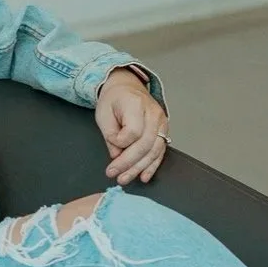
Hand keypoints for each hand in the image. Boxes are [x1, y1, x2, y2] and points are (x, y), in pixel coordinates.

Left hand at [95, 66, 168, 183]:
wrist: (126, 88)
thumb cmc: (114, 100)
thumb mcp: (103, 114)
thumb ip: (110, 135)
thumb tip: (117, 155)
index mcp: (136, 104)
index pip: (133, 131)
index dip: (120, 142)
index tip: (111, 142)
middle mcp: (153, 113)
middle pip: (145, 144)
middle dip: (129, 164)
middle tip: (115, 175)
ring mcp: (161, 122)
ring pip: (153, 151)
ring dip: (139, 168)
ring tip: (125, 178)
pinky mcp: (164, 131)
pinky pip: (160, 152)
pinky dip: (152, 166)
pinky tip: (144, 176)